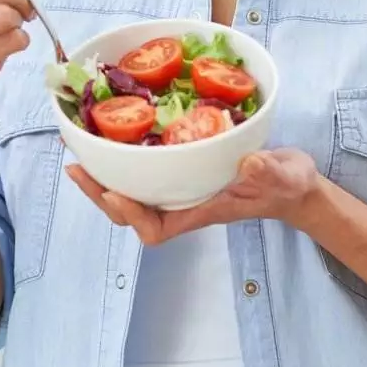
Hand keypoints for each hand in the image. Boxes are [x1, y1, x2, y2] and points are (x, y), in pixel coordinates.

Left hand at [65, 149, 324, 244]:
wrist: (291, 181)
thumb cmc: (285, 184)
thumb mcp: (281, 175)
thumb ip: (266, 172)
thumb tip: (248, 164)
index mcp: (201, 211)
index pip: (155, 229)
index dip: (131, 215)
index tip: (115, 193)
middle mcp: (183, 204)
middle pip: (131, 212)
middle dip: (100, 193)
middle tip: (76, 166)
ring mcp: (180, 189)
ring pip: (132, 192)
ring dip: (104, 176)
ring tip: (80, 153)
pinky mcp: (181, 170)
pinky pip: (144, 172)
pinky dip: (124, 158)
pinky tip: (112, 137)